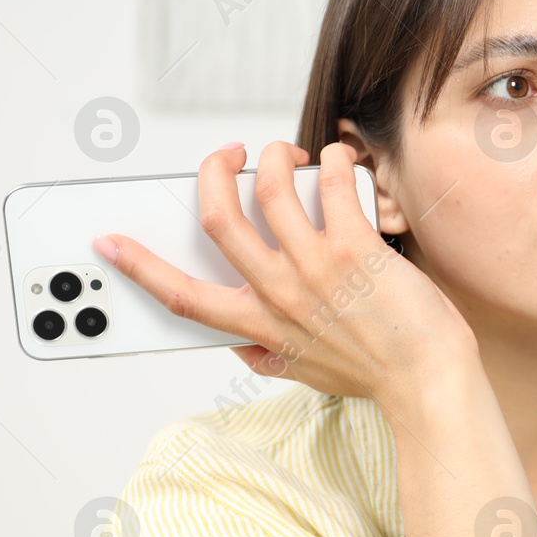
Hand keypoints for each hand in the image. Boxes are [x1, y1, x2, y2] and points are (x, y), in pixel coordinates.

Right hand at [95, 141, 476, 410]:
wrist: (427, 382)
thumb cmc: (375, 374)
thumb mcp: (302, 373)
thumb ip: (263, 354)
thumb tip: (236, 341)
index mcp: (258, 324)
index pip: (180, 296)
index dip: (137, 265)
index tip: (109, 241)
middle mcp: (278, 293)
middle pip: (216, 219)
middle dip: (211, 173)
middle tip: (226, 155)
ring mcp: (315, 268)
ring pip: (269, 189)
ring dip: (274, 157)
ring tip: (287, 154)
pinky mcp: (356, 248)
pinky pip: (333, 184)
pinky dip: (334, 160)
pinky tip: (339, 159)